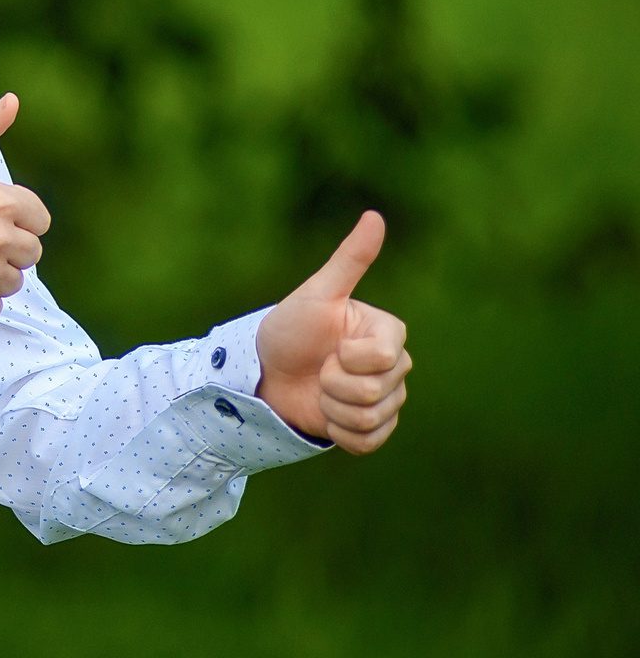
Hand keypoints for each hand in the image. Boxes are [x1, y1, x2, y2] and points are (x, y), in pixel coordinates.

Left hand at [254, 212, 409, 452]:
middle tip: (317, 369)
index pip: (383, 359)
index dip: (347, 359)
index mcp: (388, 334)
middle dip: (333, 384)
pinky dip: (339, 431)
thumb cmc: (289, 328)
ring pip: (372, 418)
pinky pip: (368, 442)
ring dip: (332, 408)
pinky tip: (324, 413)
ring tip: (318, 390)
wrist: (262, 371)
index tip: (329, 347)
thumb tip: (375, 215)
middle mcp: (394, 366)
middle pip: (377, 391)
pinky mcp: (371, 428)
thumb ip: (350, 259)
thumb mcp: (317, 293)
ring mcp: (385, 399)